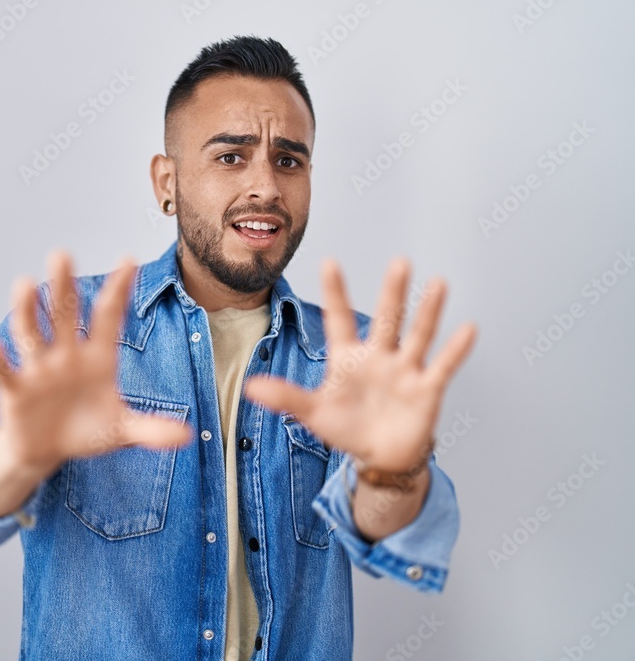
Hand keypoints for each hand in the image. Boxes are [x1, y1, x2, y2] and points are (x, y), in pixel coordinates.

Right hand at [0, 249, 191, 476]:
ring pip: (31, 333)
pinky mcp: (15, 390)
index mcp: (97, 356)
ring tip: (24, 284)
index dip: (118, 290)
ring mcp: (38, 369)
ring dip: (27, 310)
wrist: (46, 452)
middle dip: (62, 286)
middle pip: (63, 314)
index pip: (108, 316)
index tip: (129, 260)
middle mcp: (65, 354)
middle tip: (61, 254)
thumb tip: (186, 436)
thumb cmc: (86, 431)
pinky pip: (5, 371)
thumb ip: (151, 430)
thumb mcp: (121, 431)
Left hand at [244, 258, 476, 473]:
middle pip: (387, 319)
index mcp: (348, 357)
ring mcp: (405, 370)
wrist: (379, 456)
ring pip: (418, 335)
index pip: (340, 318)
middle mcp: (379, 356)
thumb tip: (251, 387)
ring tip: (438, 284)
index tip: (330, 262)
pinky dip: (455, 350)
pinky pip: (442, 366)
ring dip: (428, 312)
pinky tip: (468, 328)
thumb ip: (285, 398)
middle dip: (393, 293)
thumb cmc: (346, 428)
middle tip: (400, 262)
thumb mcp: (313, 413)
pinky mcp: (426, 389)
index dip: (335, 292)